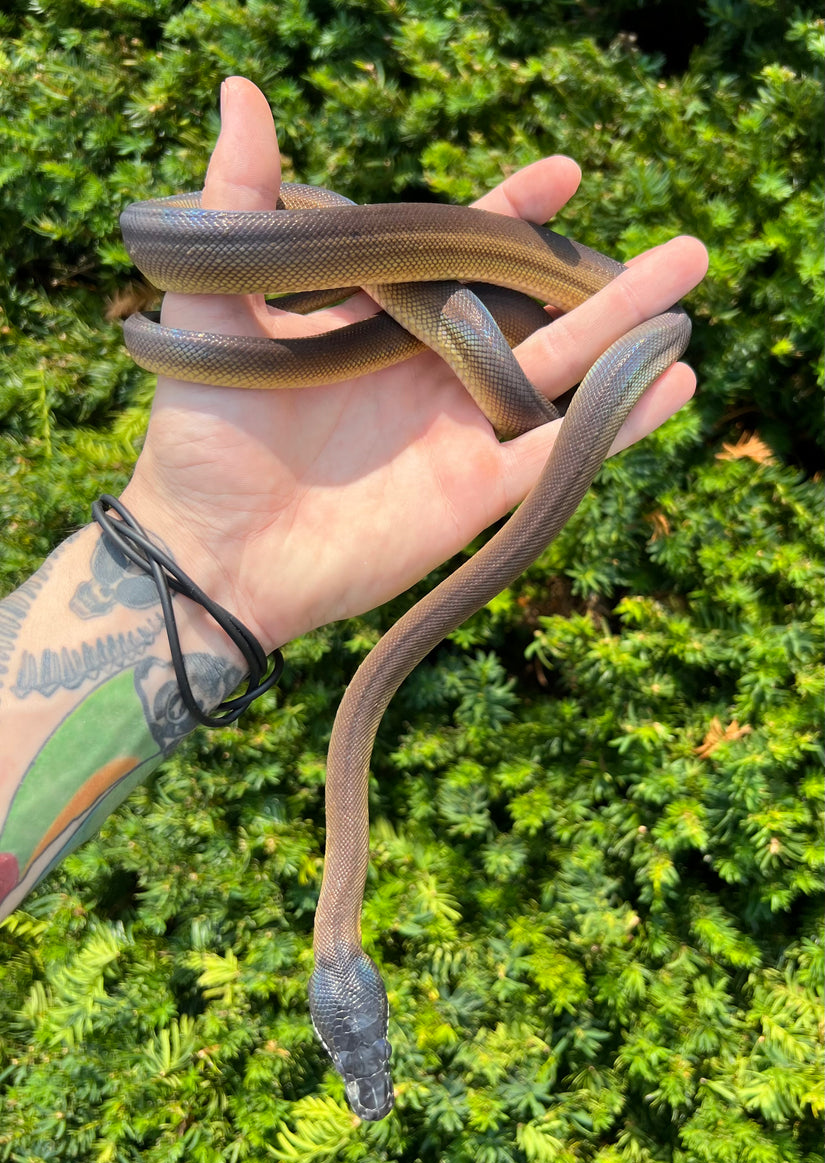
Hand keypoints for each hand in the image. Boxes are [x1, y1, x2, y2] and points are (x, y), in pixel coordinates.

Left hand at [121, 76, 707, 651]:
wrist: (213, 551)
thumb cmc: (203, 437)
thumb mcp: (214, 308)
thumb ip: (240, 207)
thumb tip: (242, 91)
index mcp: (379, 321)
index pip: (460, 256)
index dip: (511, 216)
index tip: (562, 174)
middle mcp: (430, 372)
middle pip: (532, 315)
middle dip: (604, 281)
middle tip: (683, 249)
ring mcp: (458, 432)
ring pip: (560, 376)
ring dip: (627, 339)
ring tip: (690, 296)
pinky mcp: (474, 492)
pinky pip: (555, 453)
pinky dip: (615, 423)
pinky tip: (674, 381)